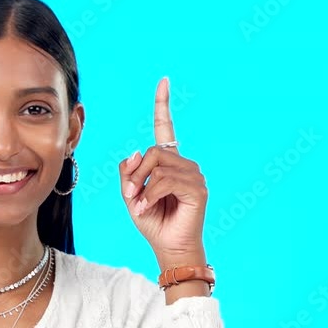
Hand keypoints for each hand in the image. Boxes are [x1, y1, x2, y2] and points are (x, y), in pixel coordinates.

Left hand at [118, 77, 208, 263]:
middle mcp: (184, 163)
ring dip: (142, 186)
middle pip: (152, 151)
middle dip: (135, 173)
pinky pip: (165, 181)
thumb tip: (137, 151)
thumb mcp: (130, 193)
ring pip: (157, 165)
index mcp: (168, 161)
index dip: (162, 105)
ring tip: (140, 206)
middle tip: (129, 194)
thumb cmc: (152, 220)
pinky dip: (150, 194)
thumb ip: (129, 170)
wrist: (168, 246)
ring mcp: (193, 174)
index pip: (165, 128)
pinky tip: (147, 207)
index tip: (164, 81)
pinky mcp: (197, 188)